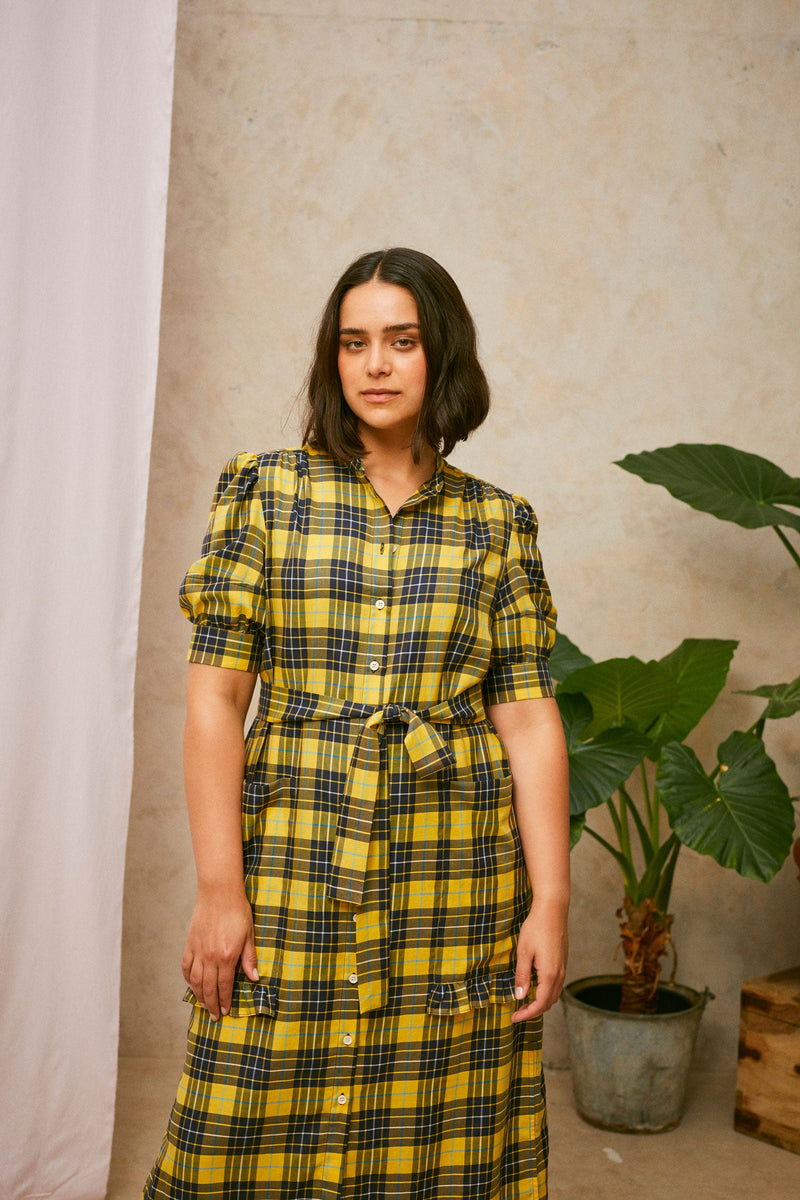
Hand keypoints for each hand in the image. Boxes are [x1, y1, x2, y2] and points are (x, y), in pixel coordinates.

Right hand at [181, 886, 258, 1019]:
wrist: (219, 892)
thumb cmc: (237, 911)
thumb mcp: (249, 934)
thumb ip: (249, 958)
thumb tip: (254, 978)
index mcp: (226, 956)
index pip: (224, 986)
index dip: (225, 1001)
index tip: (225, 1011)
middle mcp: (210, 957)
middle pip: (208, 988)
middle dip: (211, 1005)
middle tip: (214, 1016)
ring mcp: (198, 950)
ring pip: (194, 980)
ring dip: (198, 996)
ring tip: (203, 1005)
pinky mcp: (190, 943)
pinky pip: (185, 966)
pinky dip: (187, 978)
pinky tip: (191, 985)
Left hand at [511, 899, 567, 1022]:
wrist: (553, 910)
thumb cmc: (536, 928)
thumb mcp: (524, 952)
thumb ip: (522, 976)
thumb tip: (520, 997)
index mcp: (549, 974)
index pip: (540, 1004)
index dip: (527, 1014)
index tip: (513, 1018)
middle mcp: (560, 974)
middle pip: (549, 1003)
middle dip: (533, 1011)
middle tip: (517, 1012)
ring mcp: (563, 968)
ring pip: (554, 995)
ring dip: (541, 1002)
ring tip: (524, 1001)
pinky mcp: (563, 962)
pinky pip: (556, 985)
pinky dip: (546, 992)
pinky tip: (534, 986)